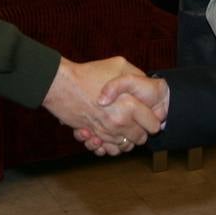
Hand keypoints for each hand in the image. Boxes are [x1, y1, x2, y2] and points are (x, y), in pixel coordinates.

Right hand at [43, 57, 160, 154]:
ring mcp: (106, 131)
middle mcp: (120, 122)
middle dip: (140, 131)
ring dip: (124, 139)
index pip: (154, 125)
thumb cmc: (89, 73)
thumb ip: (136, 74)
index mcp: (130, 105)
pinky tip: (108, 133)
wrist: (62, 85)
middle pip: (141, 139)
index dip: (152, 120)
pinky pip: (108, 149)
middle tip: (135, 121)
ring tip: (121, 127)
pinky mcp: (93, 136)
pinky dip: (109, 145)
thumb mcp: (119, 64)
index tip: (147, 114)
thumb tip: (145, 81)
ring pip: (124, 146)